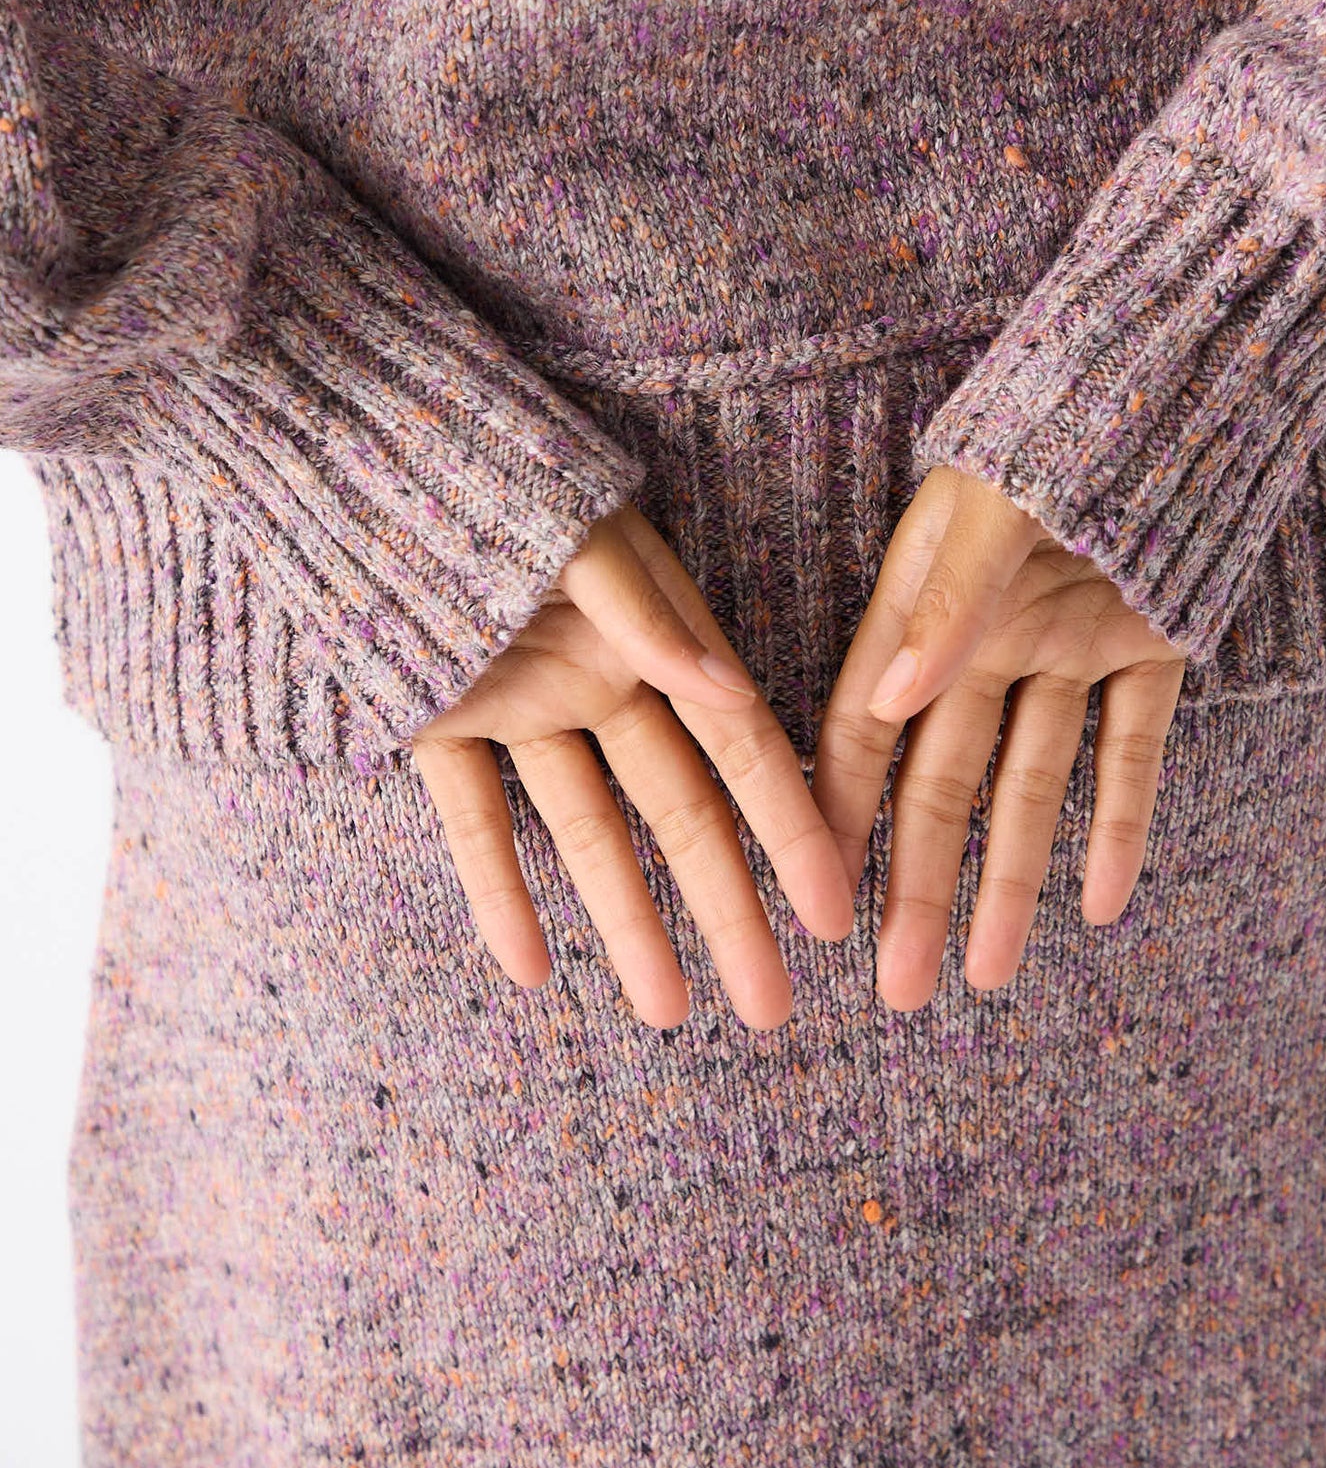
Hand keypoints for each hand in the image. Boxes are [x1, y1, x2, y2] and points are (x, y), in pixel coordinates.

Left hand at [412, 502, 854, 1033]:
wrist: (351, 455)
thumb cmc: (485, 478)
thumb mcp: (578, 536)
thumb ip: (649, 616)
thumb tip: (737, 695)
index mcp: (652, 637)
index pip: (738, 752)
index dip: (789, 831)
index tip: (831, 909)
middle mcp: (599, 682)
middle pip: (679, 815)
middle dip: (729, 909)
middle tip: (772, 1007)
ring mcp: (522, 707)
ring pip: (586, 834)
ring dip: (626, 922)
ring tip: (668, 1013)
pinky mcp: (440, 721)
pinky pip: (473, 820)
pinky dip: (496, 892)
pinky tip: (527, 968)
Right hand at [812, 463, 1188, 1005]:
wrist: (1188, 377)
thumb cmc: (1067, 421)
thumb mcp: (996, 503)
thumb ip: (948, 598)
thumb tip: (890, 695)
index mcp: (929, 600)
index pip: (866, 723)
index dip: (838, 808)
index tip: (815, 894)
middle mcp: (988, 638)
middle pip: (943, 782)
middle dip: (917, 883)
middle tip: (898, 984)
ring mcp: (1067, 647)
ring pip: (1032, 787)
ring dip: (1010, 881)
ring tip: (987, 976)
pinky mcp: (1146, 649)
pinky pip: (1130, 752)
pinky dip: (1119, 825)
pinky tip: (1100, 905)